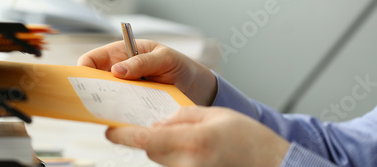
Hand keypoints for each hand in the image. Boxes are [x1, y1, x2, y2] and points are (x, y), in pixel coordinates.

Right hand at [78, 39, 216, 104]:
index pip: (93, 59)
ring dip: (107, 105)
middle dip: (92, 90)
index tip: (84, 81)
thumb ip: (142, 62)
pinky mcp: (133, 107)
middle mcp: (119, 73)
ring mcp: (125, 91)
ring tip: (110, 112)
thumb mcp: (165, 58)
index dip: (84, 69)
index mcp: (122, 53)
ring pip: (107, 99)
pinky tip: (125, 121)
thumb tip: (117, 70)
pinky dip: (121, 117)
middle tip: (94, 100)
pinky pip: (122, 113)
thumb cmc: (179, 65)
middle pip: (95, 82)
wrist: (198, 87)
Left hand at [105, 106, 289, 166]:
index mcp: (192, 142)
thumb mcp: (215, 115)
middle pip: (152, 150)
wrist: (274, 164)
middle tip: (167, 126)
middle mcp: (188, 164)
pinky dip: (177, 156)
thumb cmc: (249, 139)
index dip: (123, 135)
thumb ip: (182, 117)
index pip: (146, 140)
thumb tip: (158, 124)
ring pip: (162, 159)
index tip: (109, 131)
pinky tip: (196, 150)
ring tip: (192, 138)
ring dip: (166, 147)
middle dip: (152, 136)